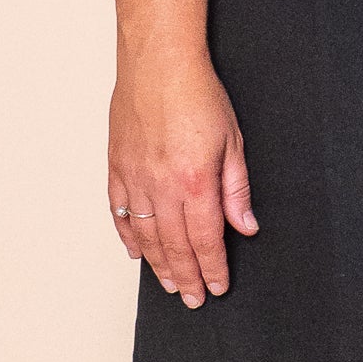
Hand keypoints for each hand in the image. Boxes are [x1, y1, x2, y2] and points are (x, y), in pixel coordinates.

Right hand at [108, 52, 257, 306]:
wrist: (159, 63)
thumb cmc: (197, 93)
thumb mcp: (232, 140)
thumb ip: (236, 188)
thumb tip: (245, 226)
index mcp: (195, 181)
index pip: (205, 239)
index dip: (213, 267)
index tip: (217, 286)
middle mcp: (162, 186)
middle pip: (175, 246)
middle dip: (187, 276)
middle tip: (194, 298)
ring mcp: (135, 179)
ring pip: (147, 237)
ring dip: (159, 265)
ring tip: (171, 285)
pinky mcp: (117, 168)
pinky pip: (121, 214)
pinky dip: (130, 237)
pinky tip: (137, 253)